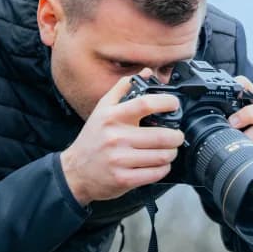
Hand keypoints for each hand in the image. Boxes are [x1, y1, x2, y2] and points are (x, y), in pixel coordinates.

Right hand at [59, 76, 185, 203]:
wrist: (75, 171)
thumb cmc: (92, 139)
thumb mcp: (102, 110)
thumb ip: (123, 89)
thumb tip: (145, 73)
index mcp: (112, 117)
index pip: (145, 104)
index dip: (166, 103)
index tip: (174, 105)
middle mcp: (116, 137)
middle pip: (162, 136)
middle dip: (176, 137)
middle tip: (176, 136)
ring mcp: (120, 159)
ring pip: (162, 156)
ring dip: (171, 153)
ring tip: (168, 150)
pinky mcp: (124, 179)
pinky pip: (156, 173)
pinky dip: (163, 168)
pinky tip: (159, 164)